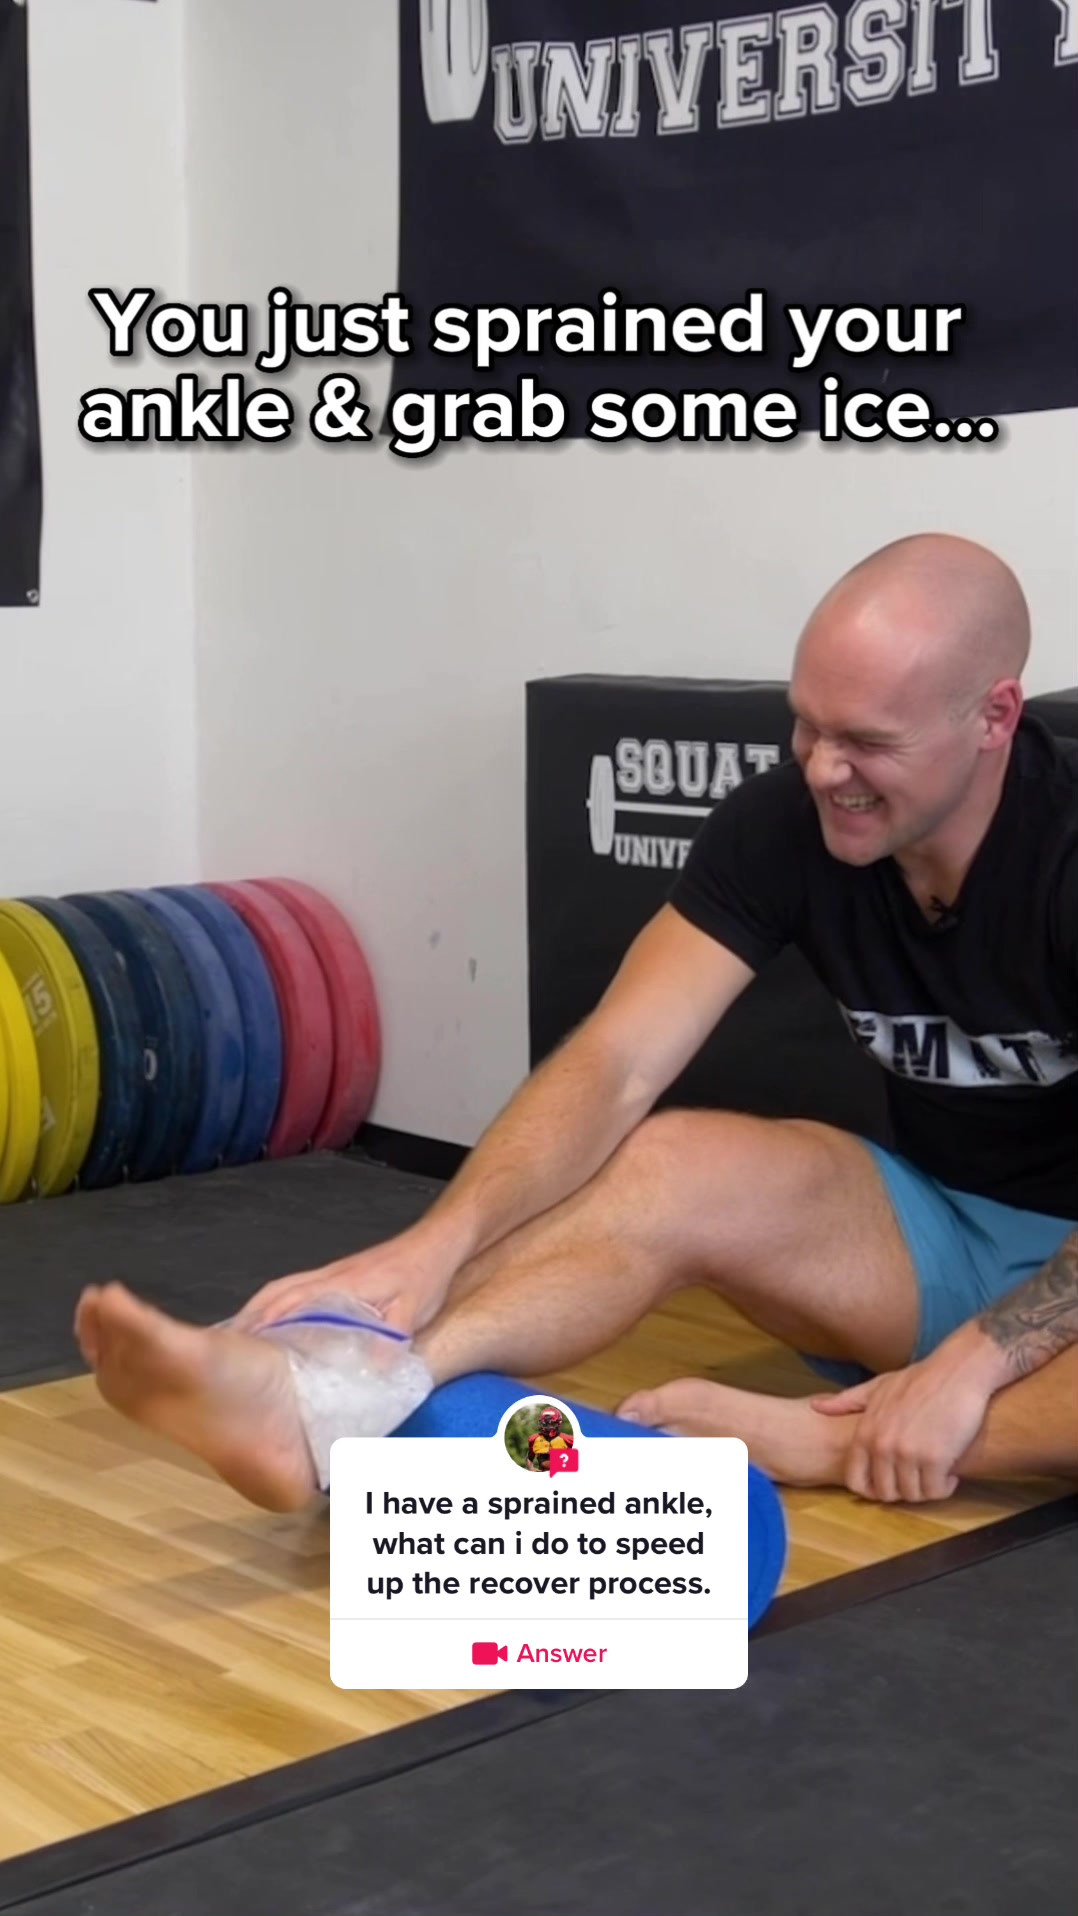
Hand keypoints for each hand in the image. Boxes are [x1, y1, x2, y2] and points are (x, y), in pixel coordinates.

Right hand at [231, 1235, 453, 1338]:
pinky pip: (297, 1287)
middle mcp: (328, 1277)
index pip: (291, 1303)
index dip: (264, 1324)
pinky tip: (275, 1321)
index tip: (240, 1347)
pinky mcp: (338, 1275)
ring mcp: (331, 1273)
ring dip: (259, 1308)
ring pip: (283, 1288)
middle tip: (227, 1346)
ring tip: (241, 1336)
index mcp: (341, 1286)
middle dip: (250, 1317)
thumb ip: (390, 1341)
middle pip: (277, 1293)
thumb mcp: (412, 1312)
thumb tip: (367, 1374)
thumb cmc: (424, 1276)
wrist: (436, 1244)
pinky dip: (277, 1302)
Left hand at [810, 1355, 992, 1502]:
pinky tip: (950, 1472)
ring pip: (912, 1495)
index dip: (872, 1489)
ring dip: (926, 1489)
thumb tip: (817, 1407)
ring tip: (935, 1473)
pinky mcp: (935, 1459)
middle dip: (903, 1490)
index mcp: (866, 1432)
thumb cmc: (920, 1379)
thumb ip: (847, 1401)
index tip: (891, 1483)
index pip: (856, 1480)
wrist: (957, 1370)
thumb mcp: (878, 1386)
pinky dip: (944, 1486)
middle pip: (886, 1493)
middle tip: (918, 1478)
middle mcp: (882, 1446)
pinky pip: (936, 1490)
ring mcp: (907, 1453)